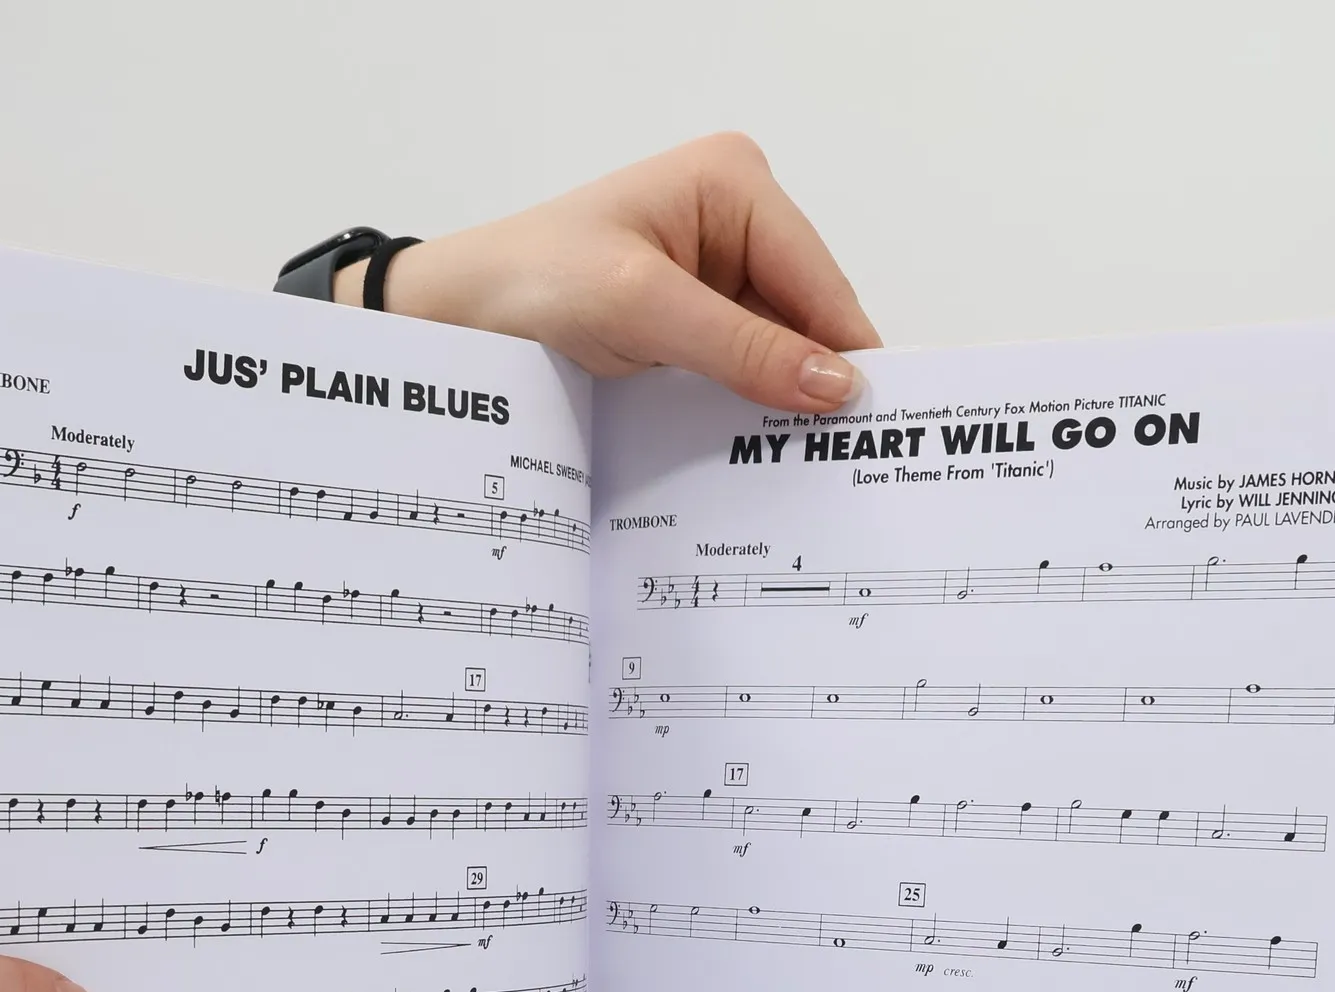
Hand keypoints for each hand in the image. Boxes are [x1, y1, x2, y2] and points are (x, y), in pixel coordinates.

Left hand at [339, 132, 881, 412]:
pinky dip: (749, 407)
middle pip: (807, 316)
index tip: (877, 424)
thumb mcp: (643, 308)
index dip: (848, 351)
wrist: (456, 316)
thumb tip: (837, 385)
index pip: (818, 278)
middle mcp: (736, 221)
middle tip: (841, 460)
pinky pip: (744, 368)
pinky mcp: (694, 322)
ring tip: (802, 464)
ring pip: (780, 350)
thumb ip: (743, 347)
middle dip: (816, 381)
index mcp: (734, 184)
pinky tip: (757, 448)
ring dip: (782, 402)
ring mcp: (717, 274)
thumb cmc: (533, 283)